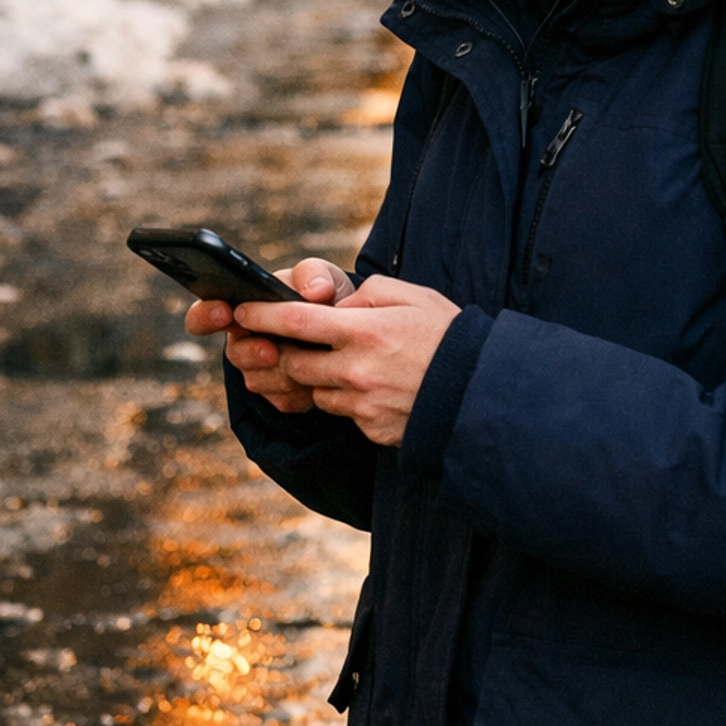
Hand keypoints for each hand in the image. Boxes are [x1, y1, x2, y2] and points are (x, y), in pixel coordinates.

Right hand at [185, 258, 354, 413]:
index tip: (224, 312)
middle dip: (252, 353)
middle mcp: (244, 342)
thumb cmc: (325, 297)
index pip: (204, 315)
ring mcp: (260, 371)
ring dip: (283, 372)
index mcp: (243, 308)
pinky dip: (302, 390)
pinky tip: (320, 379)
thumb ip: (314, 275)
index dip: (205, 316)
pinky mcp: (279, 396)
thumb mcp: (322, 278)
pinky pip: (282, 400)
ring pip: (258, 380)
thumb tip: (314, 290)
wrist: (351, 333)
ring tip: (311, 361)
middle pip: (235, 354)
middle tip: (271, 350)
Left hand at [233, 274, 459, 447]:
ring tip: (349, 366)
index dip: (261, 316)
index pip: (295, 322)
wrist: (483, 392)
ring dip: (320, 379)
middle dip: (284, 354)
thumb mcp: (413, 297)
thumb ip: (367, 295)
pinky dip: (348, 401)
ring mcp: (362, 405)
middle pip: (294, 365)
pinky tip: (375, 389)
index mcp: (364, 332)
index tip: (242, 310)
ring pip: (316, 392)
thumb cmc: (449, 336)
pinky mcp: (371, 430)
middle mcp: (356, 371)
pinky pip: (344, 414)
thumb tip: (337, 309)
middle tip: (285, 344)